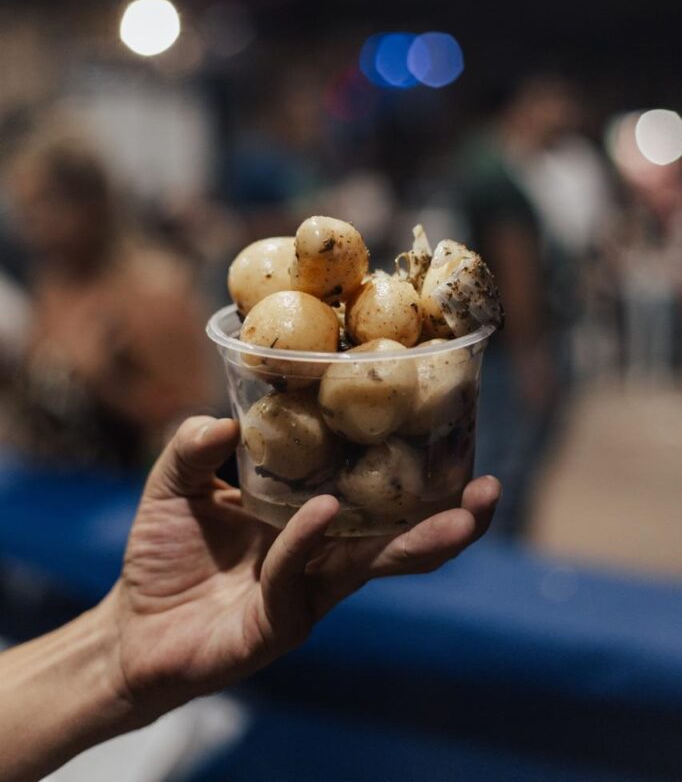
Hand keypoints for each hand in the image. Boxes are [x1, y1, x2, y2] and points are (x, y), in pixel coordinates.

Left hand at [107, 416, 499, 724]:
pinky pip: (300, 573)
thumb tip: (225, 421)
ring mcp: (308, 591)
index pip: (371, 489)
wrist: (133, 628)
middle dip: (449, 517)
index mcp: (311, 516)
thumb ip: (194, 446)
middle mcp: (323, 553)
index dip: (410, 467)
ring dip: (420, 539)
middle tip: (490, 488)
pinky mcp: (281, 621)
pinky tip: (326, 510)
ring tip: (464, 516)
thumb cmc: (165, 551)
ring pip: (373, 563)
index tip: (449, 429)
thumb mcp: (176, 483)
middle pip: (398, 535)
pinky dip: (311, 538)